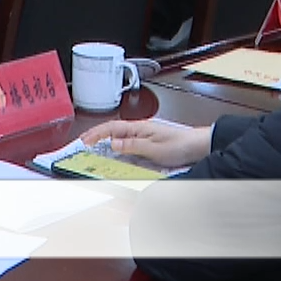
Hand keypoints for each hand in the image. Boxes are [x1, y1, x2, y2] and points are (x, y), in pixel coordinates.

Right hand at [79, 120, 212, 168]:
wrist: (198, 146)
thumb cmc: (180, 144)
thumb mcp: (154, 148)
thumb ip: (132, 146)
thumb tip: (112, 144)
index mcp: (138, 127)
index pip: (110, 128)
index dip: (95, 134)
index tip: (84, 141)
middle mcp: (139, 130)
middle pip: (112, 131)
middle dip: (96, 136)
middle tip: (83, 144)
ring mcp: (143, 136)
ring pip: (118, 137)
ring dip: (105, 142)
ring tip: (94, 149)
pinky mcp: (148, 143)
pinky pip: (127, 143)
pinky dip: (116, 147)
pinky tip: (115, 153)